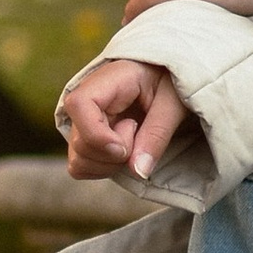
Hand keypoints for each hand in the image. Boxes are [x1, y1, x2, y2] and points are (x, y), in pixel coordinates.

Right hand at [57, 55, 197, 185]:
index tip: (124, 147)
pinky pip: (81, 168)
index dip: (97, 134)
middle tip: (140, 131)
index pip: (78, 105)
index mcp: (106, 81)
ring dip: (112, 163)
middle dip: (116, 154)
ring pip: (79, 161)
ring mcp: (80, 121)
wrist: (165, 81)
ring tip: (133, 139)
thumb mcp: (174, 103)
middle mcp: (84, 100)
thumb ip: (157, 134)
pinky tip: (123, 151)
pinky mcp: (82, 139)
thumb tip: (138, 171)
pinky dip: (104, 169)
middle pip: (81, 143)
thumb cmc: (170, 83)